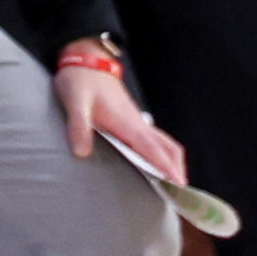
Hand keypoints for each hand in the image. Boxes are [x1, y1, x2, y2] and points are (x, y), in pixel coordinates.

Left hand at [59, 55, 184, 179]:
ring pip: (165, 144)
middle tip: (182, 195)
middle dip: (177, 170)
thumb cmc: (80, 80)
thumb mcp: (74, 102)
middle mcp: (137, 123)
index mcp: (126, 122)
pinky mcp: (133, 121)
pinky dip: (163, 155)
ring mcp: (137, 121)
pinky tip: (156, 166)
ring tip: (174, 186)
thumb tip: (81, 153)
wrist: (86, 60)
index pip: (151, 148)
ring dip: (173, 163)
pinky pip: (156, 140)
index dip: (165, 167)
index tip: (178, 184)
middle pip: (168, 149)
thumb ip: (78, 126)